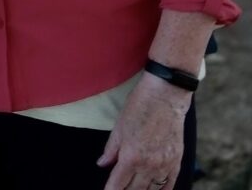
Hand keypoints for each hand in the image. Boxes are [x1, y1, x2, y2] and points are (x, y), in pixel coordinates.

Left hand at [98, 73, 190, 189]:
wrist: (165, 97)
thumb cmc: (138, 108)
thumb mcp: (118, 128)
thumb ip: (110, 149)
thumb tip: (102, 164)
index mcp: (131, 157)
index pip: (118, 184)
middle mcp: (149, 165)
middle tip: (119, 189)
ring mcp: (165, 165)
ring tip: (134, 189)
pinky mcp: (177, 162)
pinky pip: (170, 184)